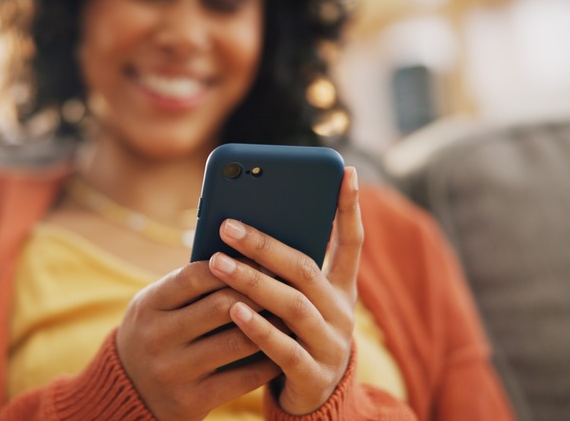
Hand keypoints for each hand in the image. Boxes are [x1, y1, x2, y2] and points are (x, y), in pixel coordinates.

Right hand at [116, 261, 281, 420]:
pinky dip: (268, 360)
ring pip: (237, 342)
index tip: (262, 259)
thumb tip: (247, 259)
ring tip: (291, 315)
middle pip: (221, 306)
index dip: (233, 265)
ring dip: (271, 326)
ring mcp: (172, 372)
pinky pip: (242, 378)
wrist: (127, 393)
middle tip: (286, 284)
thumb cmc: (156, 335)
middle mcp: (156, 338)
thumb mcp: (156, 307)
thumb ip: (190, 288)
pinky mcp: (191, 401)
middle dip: (259, 293)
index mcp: (148, 306)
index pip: (195, 276)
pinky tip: (283, 349)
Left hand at [208, 166, 361, 414]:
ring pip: (292, 306)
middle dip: (265, 245)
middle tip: (227, 225)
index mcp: (341, 289)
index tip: (346, 172)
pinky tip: (232, 310)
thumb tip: (241, 226)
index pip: (352, 242)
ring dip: (253, 282)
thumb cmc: (296, 335)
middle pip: (305, 270)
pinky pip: (283, 349)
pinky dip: (258, 327)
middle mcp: (341, 312)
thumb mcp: (298, 301)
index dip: (350, 208)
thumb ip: (283, 271)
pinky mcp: (313, 375)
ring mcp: (330, 344)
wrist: (314, 401)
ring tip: (217, 263)